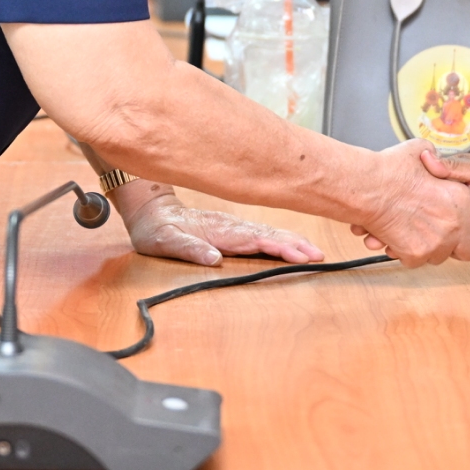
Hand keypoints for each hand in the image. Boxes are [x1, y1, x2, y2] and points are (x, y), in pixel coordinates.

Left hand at [120, 188, 323, 266]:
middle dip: (296, 244)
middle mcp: (231, 227)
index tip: (299, 255)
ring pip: (270, 233)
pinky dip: (281, 240)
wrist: (151, 211)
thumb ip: (188, 248)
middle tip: (319, 255)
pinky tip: (293, 245)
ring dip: (293, 242)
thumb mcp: (164, 241)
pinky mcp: (233, 232)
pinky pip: (262, 235)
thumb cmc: (157, 229)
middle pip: (270, 234)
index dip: (279, 247)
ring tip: (314, 252)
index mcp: (220, 230)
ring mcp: (234, 228)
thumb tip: (214, 259)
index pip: (256, 240)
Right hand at [345, 140, 469, 266]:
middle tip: (445, 236)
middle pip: (469, 251)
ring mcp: (437, 241)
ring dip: (432, 248)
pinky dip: (408, 253)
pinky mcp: (418, 254)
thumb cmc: (392, 167)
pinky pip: (418, 261)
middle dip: (459, 247)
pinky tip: (399, 237)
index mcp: (463, 199)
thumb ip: (435, 158)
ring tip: (416, 230)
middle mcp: (455, 222)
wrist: (367, 186)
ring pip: (441, 257)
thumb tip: (435, 158)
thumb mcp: (420, 151)